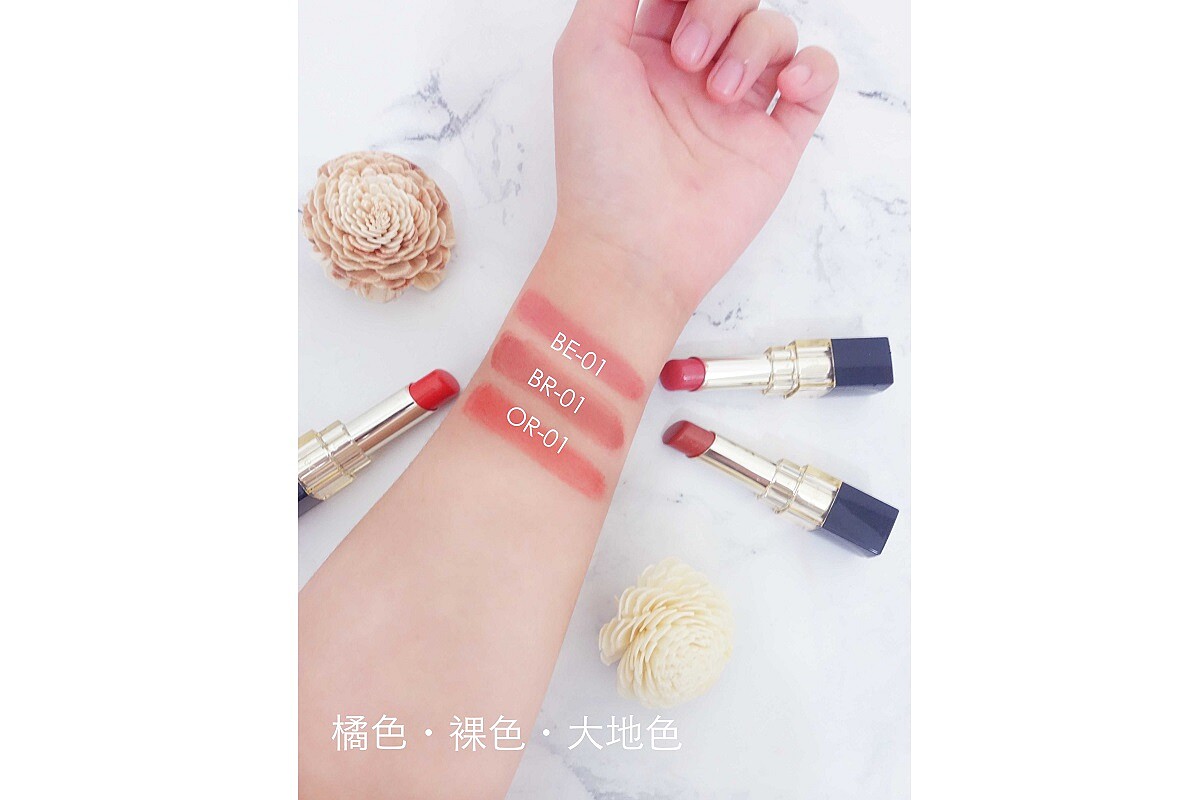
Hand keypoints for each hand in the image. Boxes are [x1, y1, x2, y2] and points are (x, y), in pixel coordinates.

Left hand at [551, 0, 837, 311]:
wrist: (634, 245)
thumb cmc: (600, 159)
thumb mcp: (584, 52)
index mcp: (647, 47)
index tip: (678, 9)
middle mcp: (696, 70)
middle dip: (718, 7)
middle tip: (687, 57)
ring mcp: (740, 103)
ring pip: (776, 29)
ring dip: (754, 43)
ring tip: (720, 93)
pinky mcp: (777, 137)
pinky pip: (819, 76)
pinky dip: (813, 66)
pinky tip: (787, 84)